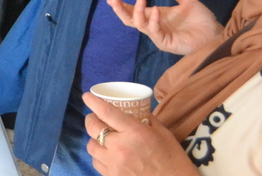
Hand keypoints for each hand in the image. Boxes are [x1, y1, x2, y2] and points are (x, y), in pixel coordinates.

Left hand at [83, 93, 198, 175]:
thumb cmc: (174, 160)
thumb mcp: (163, 134)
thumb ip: (147, 120)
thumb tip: (136, 110)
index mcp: (134, 132)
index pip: (106, 112)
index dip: (93, 102)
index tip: (87, 96)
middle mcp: (120, 147)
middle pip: (92, 128)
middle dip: (91, 120)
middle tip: (95, 118)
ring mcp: (114, 164)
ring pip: (91, 147)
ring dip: (95, 140)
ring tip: (102, 139)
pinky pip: (97, 163)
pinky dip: (99, 157)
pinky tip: (108, 156)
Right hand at [107, 0, 224, 55]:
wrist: (215, 34)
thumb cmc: (201, 21)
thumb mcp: (187, 1)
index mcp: (156, 17)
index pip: (134, 12)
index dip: (123, 6)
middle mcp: (154, 26)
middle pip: (131, 20)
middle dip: (121, 10)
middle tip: (112, 0)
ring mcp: (159, 35)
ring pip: (140, 25)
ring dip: (137, 13)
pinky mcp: (166, 42)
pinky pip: (155, 32)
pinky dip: (153, 21)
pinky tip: (155, 10)